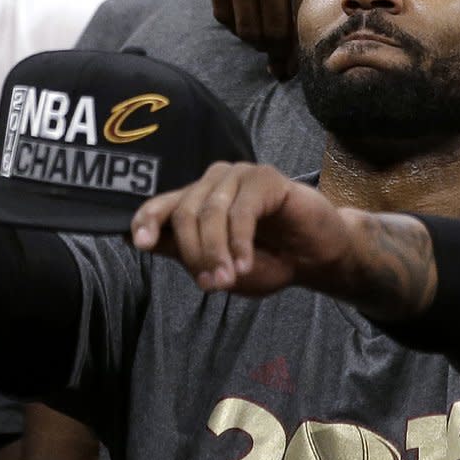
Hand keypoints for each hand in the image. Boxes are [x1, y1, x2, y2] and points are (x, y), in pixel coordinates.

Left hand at [131, 162, 437, 320]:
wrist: (317, 256)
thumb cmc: (268, 261)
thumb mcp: (221, 267)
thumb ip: (187, 254)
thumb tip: (145, 243)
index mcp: (196, 202)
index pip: (160, 205)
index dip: (147, 220)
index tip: (142, 243)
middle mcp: (212, 183)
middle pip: (185, 213)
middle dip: (195, 253)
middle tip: (213, 283)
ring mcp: (238, 176)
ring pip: (211, 211)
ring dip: (216, 250)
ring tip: (229, 279)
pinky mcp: (265, 178)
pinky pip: (241, 211)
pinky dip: (240, 242)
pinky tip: (246, 264)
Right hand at [202, 0, 335, 77]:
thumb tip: (322, 32)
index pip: (300, 24)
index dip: (299, 52)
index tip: (298, 67)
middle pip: (272, 33)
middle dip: (277, 55)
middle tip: (281, 66)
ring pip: (246, 28)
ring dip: (256, 44)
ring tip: (265, 46)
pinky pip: (223, 12)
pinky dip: (234, 25)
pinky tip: (246, 23)